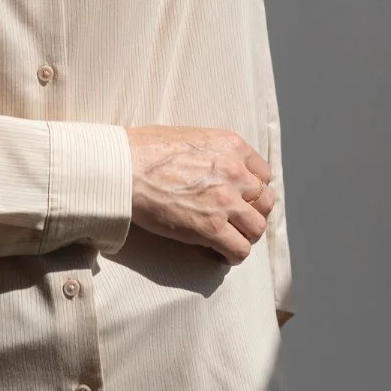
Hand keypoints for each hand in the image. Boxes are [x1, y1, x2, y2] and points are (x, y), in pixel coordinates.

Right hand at [125, 124, 274, 264]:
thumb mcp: (190, 135)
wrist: (125, 168)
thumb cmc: (146, 149)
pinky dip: (232, 255)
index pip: (264, 174)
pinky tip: (218, 253)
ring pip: (257, 228)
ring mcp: (226, 201)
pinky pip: (240, 250)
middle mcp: (236, 171)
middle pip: (266, 202)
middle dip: (253, 213)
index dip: (253, 189)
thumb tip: (215, 166)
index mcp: (232, 145)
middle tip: (236, 221)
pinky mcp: (212, 227)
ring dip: (244, 235)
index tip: (241, 198)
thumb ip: (214, 151)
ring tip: (227, 239)